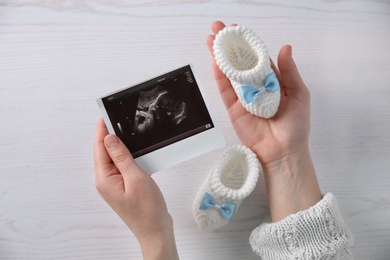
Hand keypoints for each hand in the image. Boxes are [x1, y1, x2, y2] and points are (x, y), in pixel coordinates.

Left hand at [93, 118, 178, 259]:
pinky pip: (121, 167)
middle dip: (109, 135)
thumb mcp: (136, 178)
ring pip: (113, 159)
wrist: (155, 230)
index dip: (102, 130)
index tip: (105, 115)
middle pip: (104, 152)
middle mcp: (106, 181)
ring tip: (125, 131)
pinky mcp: (123, 187)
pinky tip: (134, 151)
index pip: (100, 148)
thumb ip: (122, 157)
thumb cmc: (147, 210)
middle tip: (116, 119)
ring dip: (119, 146)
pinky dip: (126, 157)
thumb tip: (109, 139)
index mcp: (105, 179)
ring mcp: (114, 185)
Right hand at [207, 21, 321, 221]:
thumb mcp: (299, 93)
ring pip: (229, 73)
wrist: (284, 151)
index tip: (238, 29)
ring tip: (211, 39)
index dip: (247, 43)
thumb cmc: (296, 125)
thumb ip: (289, 71)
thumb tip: (285, 47)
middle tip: (218, 28)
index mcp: (272, 80)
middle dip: (228, 45)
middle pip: (239, 62)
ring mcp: (243, 97)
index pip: (257, 57)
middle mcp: (255, 86)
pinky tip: (215, 61)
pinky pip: (225, 90)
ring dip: (219, 56)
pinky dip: (220, 75)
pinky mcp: (233, 109)